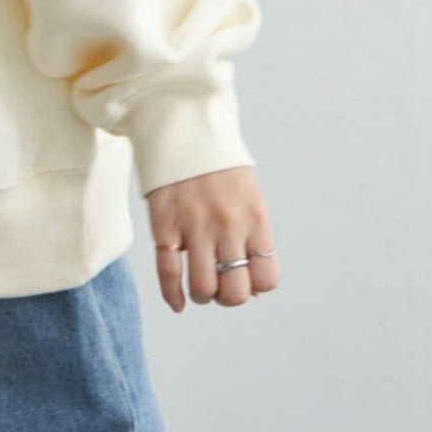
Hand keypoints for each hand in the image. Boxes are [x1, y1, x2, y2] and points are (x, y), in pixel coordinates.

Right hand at [147, 165, 277, 310]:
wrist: (182, 127)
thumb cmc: (219, 165)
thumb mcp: (249, 195)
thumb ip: (253, 238)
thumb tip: (253, 289)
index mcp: (256, 218)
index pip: (266, 278)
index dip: (256, 287)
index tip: (245, 279)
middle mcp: (228, 225)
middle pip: (235, 291)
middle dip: (228, 296)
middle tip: (220, 284)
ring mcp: (194, 226)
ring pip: (203, 288)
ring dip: (203, 295)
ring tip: (201, 284)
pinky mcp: (164, 224)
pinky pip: (169, 273)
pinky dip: (173, 296)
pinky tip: (178, 303)